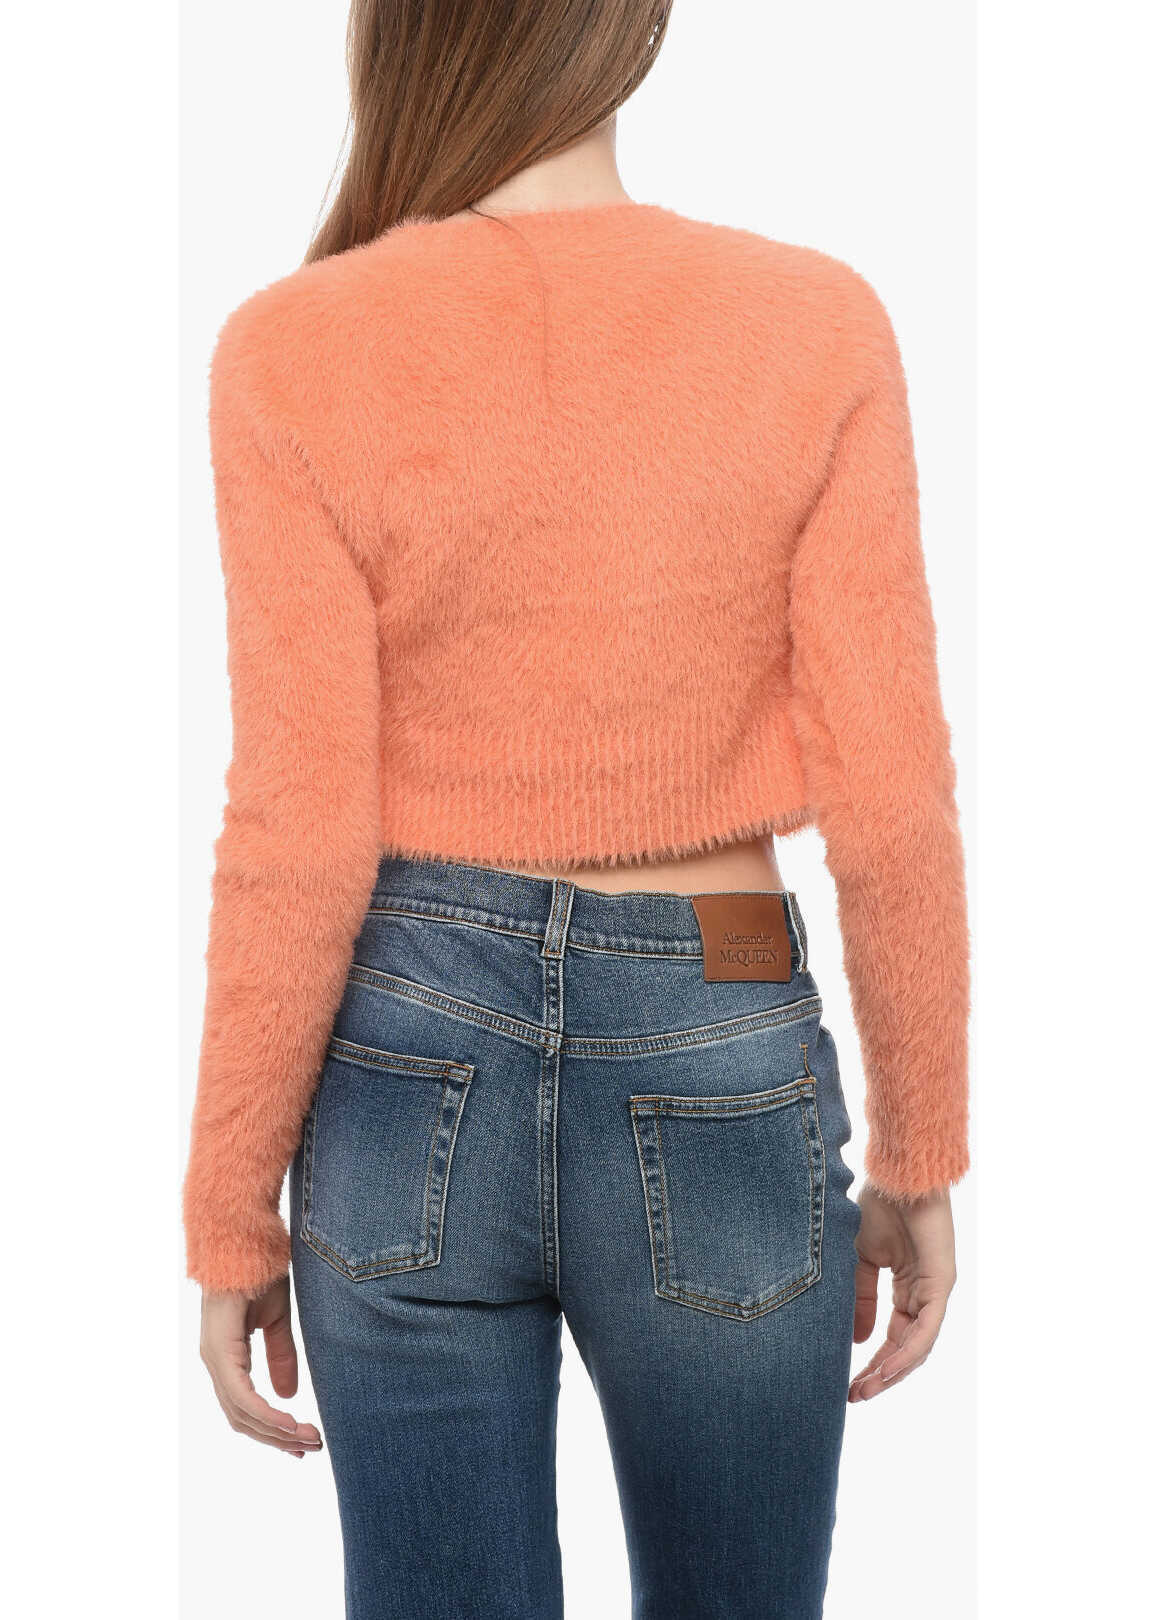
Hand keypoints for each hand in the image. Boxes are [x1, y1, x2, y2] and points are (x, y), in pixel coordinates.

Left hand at [199, 1277, 322, 1457]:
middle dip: (277, 1438)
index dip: (271, 1430)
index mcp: (226, 1356)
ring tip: (308, 1440)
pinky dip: (265, 1413)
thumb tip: (286, 1395)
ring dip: (275, 1431)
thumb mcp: (275, 1320)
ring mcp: (215, 1357)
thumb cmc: (258, 1271)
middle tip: (310, 1449)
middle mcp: (215, 1362)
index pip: (245, 1408)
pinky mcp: (220, 1349)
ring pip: (241, 1413)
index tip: (300, 1444)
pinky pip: (240, 1394)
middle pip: (242, 1419)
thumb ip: (279, 1355)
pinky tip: (288, 1423)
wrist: (245, 1239)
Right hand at [848, 1183, 956, 1401]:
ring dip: (893, 1371)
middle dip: (881, 1375)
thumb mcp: (860, 1259)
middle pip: (906, 1349)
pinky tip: (888, 1369)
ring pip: (918, 1345)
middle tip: (855, 1396)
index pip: (893, 1336)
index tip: (848, 1383)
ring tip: (867, 1389)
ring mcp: (935, 1291)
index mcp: (907, 1288)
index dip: (873, 1362)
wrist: (894, 1176)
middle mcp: (924, 1294)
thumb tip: (858, 1340)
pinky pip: (926, 1329)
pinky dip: (908, 1352)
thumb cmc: (878, 1206)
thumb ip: (861, 1298)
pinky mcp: (941, 1284)